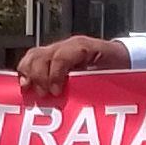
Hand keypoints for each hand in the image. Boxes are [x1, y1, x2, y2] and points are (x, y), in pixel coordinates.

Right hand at [14, 34, 129, 99]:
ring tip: (30, 89)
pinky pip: (32, 59)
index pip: (60, 57)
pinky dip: (26, 71)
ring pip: (33, 55)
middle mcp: (66, 45)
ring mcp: (57, 48)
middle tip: (44, 95)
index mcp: (82, 47)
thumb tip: (75, 99)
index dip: (54, 75)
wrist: (120, 57)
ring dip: (28, 74)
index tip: (56, 93)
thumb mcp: (110, 74)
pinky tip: (26, 84)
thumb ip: (93, 83)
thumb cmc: (117, 67)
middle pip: (41, 55)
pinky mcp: (51, 55)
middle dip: (38, 77)